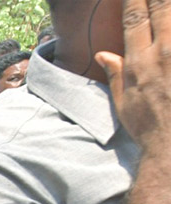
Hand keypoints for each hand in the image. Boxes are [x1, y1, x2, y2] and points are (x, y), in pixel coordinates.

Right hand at [96, 0, 170, 156]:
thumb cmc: (150, 127)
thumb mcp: (124, 104)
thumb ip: (116, 74)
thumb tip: (104, 54)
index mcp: (139, 63)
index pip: (135, 20)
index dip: (134, 0)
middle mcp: (162, 54)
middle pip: (162, 8)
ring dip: (169, 8)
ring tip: (166, 4)